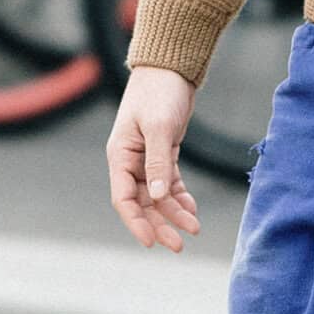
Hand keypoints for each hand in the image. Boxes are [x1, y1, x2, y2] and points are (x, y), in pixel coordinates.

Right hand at [107, 67, 201, 250]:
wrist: (171, 68)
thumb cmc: (159, 92)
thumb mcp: (159, 126)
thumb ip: (158, 161)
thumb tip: (158, 195)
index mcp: (120, 156)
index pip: (124, 199)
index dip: (136, 222)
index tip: (150, 242)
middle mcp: (130, 162)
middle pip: (143, 203)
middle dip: (159, 225)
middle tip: (179, 244)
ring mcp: (147, 160)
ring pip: (158, 197)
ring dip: (174, 213)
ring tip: (194, 228)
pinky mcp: (164, 154)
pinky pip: (170, 184)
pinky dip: (180, 198)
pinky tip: (192, 209)